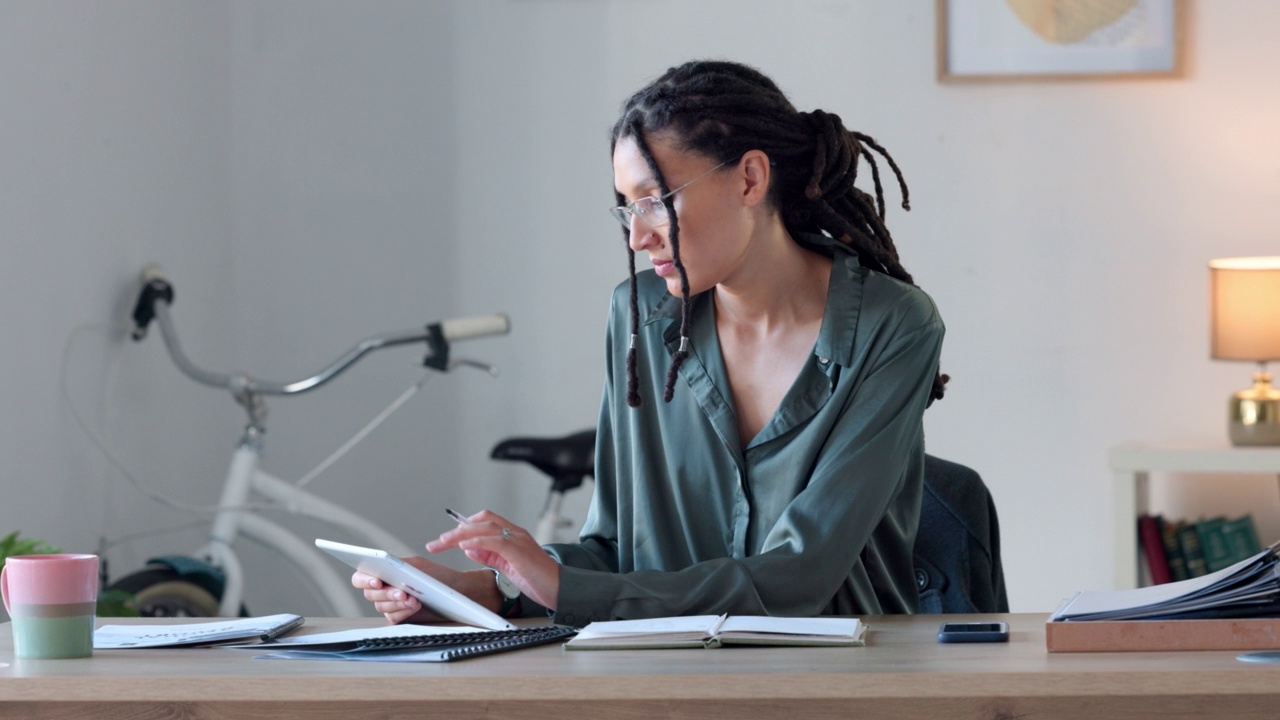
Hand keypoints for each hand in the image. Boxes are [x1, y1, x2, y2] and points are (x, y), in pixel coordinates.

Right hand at [351, 556, 469, 624]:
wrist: (455, 591)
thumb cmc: (435, 575)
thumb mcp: (416, 566)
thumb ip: (398, 566)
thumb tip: (383, 571)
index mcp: (383, 572)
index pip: (361, 577)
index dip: (364, 580)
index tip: (377, 582)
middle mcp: (383, 589)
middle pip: (370, 594)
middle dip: (386, 593)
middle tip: (401, 592)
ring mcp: (390, 604)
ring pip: (381, 606)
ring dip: (397, 602)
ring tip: (413, 599)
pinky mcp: (399, 617)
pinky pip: (393, 617)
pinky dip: (403, 611)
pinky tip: (415, 606)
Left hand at [429, 509, 559, 609]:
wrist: (560, 588)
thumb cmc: (536, 578)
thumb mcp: (506, 565)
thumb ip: (488, 554)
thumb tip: (468, 547)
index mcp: (512, 535)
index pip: (484, 521)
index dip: (464, 526)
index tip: (446, 538)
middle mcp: (514, 533)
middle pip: (481, 520)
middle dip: (456, 530)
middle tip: (438, 542)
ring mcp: (518, 540)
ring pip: (485, 527)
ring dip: (460, 534)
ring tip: (443, 542)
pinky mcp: (519, 551)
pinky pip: (495, 541)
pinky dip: (478, 541)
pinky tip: (464, 545)